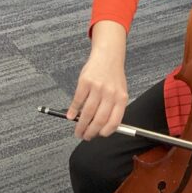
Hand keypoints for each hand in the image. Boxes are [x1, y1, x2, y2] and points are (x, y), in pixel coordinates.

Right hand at [67, 21, 128, 139]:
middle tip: (84, 136)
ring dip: (80, 125)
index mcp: (121, 98)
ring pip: (87, 113)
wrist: (108, 55)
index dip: (106, 132)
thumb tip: (104, 128)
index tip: (99, 136)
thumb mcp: (120, 91)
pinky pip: (78, 101)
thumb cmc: (114, 76)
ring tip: (78, 130)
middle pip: (99, 120)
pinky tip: (70, 116)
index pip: (115, 121)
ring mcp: (97, 88)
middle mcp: (110, 94)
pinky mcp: (85, 82)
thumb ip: (114, 108)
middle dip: (90, 132)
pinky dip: (73, 111)